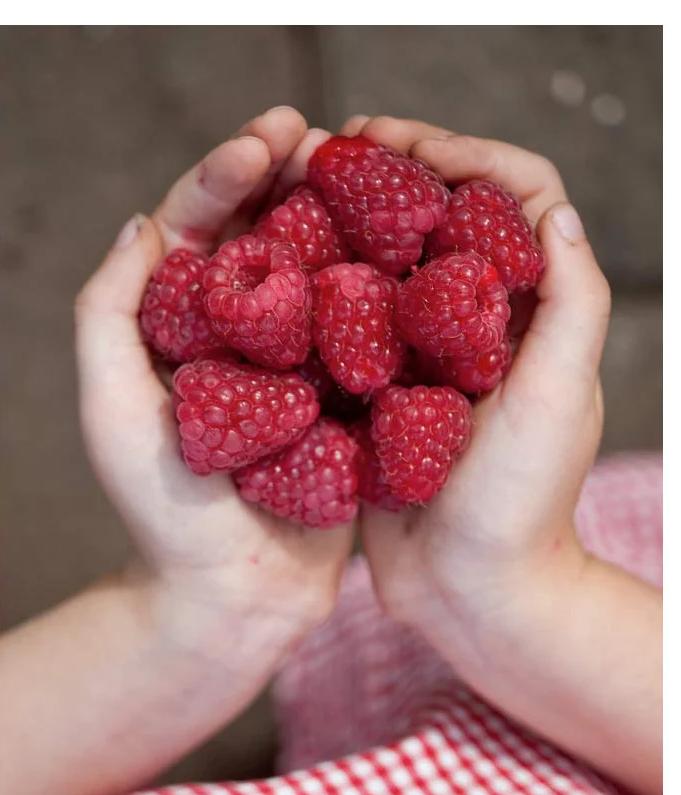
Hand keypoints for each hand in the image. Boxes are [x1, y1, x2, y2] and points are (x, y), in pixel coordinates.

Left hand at [74, 108, 351, 654]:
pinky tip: (417, 259)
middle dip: (299, 182)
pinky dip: (388, 296)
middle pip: (269, 241)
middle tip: (336, 138)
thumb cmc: (165, 515)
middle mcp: (240, 342)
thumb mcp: (113, 409)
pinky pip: (366, 339)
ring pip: (324, 279)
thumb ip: (109, 314)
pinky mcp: (343, 405)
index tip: (269, 139)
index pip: (201, 231)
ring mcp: (296, 370)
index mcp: (179, 331)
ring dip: (351, 225)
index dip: (229, 174)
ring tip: (383, 179)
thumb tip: (145, 222)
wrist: (233, 600)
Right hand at [348, 118, 606, 660]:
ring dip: (348, 223)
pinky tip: (278, 276)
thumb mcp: (554, 401)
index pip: (511, 199)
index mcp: (531, 316)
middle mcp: (480, 328)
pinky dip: (320, 292)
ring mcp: (427, 360)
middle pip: (441, 220)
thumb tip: (556, 211)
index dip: (458, 154)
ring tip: (294, 198)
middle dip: (388, 175)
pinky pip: (350, 326)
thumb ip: (571, 307)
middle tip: (328, 154)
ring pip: (388, 265)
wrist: (471, 594)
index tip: (394, 143)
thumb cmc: (520, 504)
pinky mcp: (382, 396)